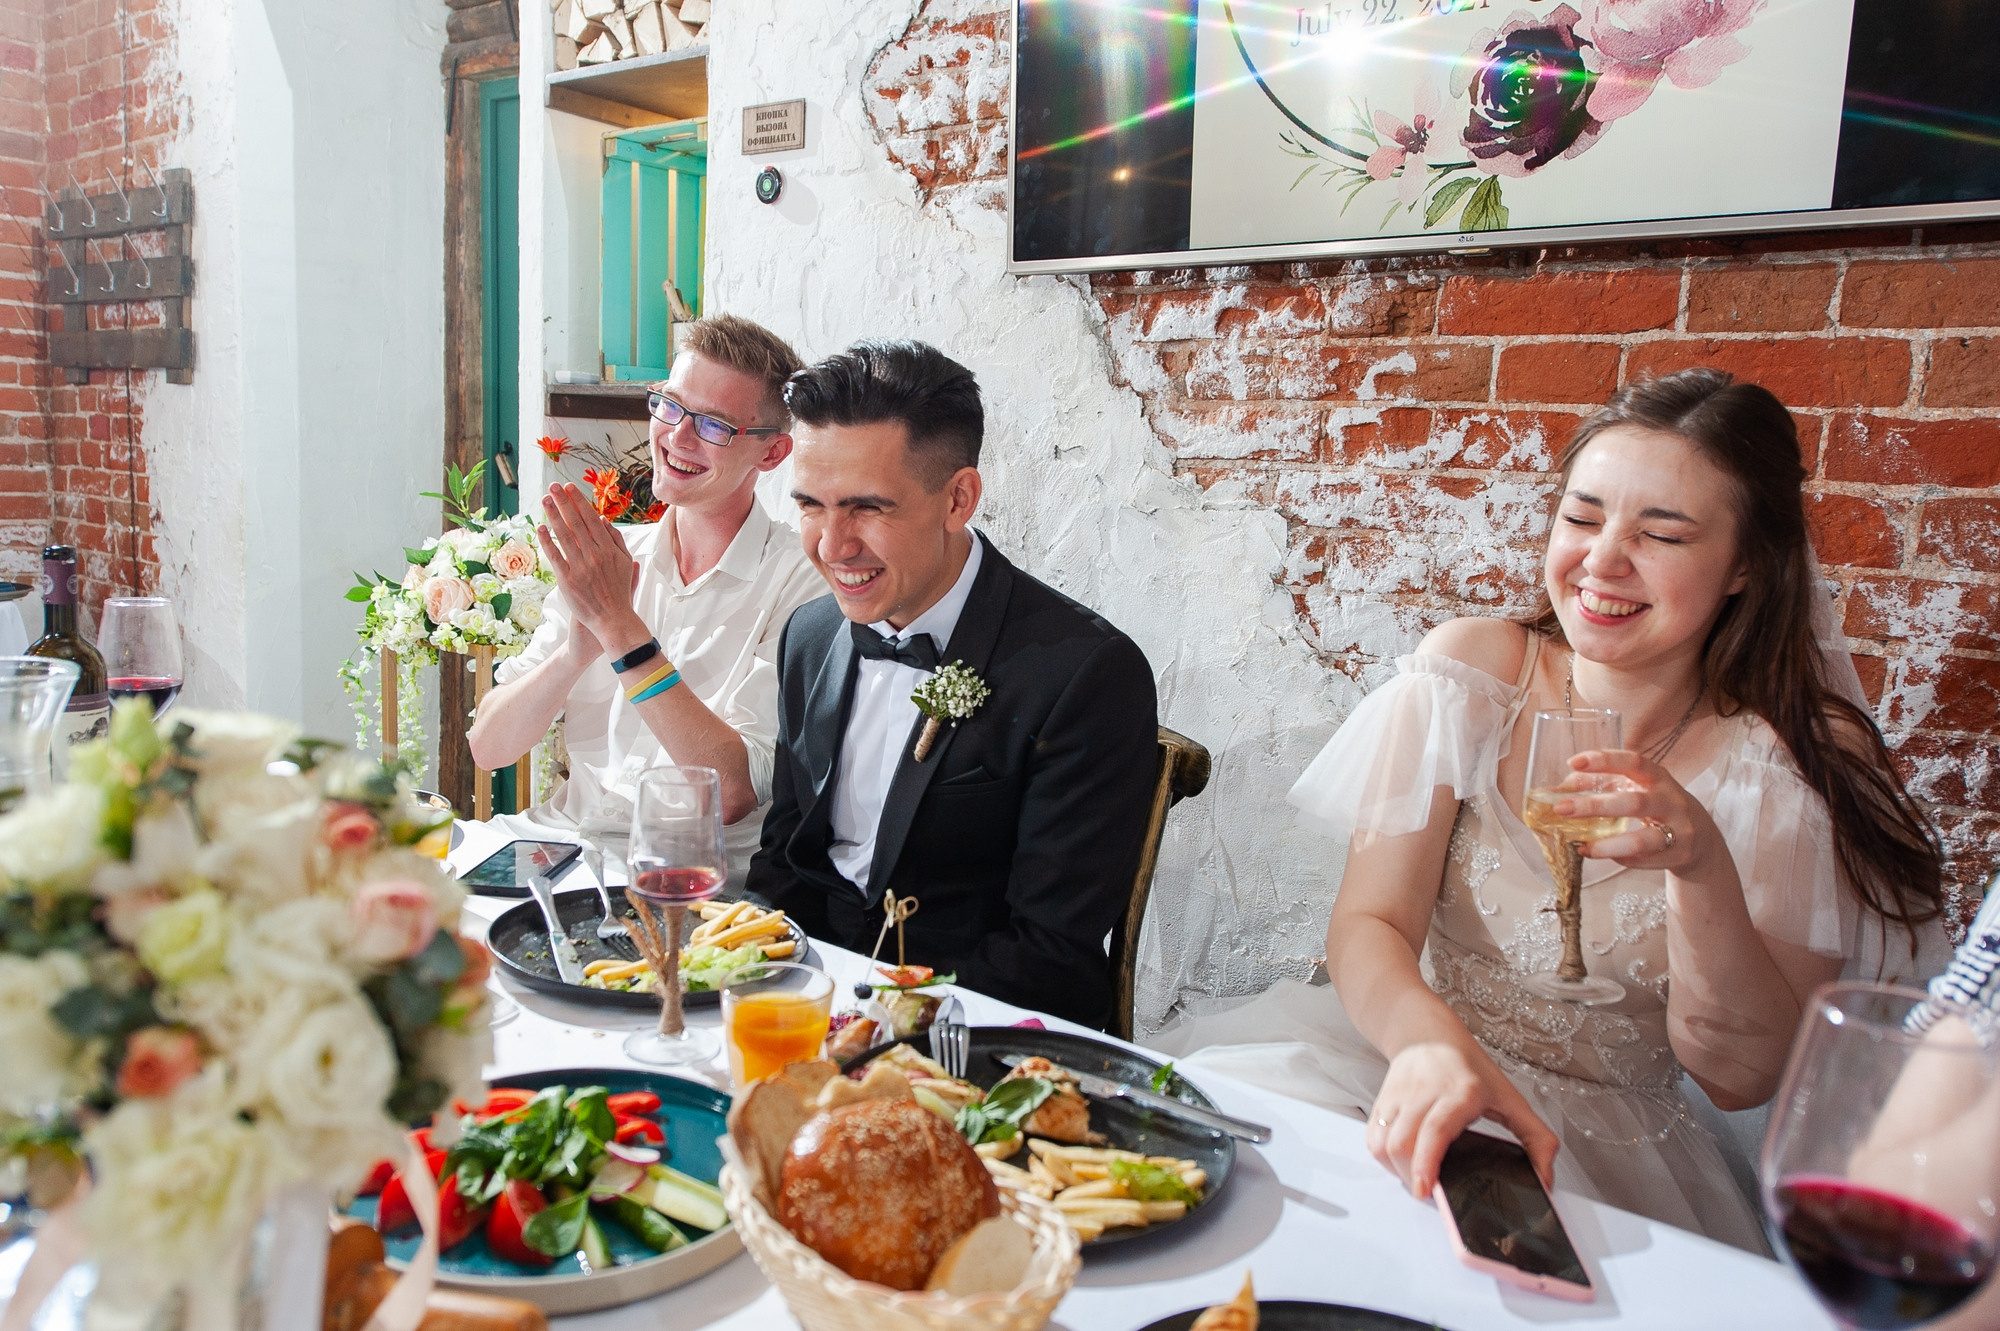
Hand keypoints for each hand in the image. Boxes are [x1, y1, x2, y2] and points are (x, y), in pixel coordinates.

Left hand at [537, 485, 647, 655]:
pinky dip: (547, 542)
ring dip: (553, 516)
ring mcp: (580, 568)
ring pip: (564, 536)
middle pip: (576, 523)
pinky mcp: (567, 580)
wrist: (612, 619)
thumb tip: (602, 520)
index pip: (591, 520)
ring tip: (545, 500)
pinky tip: (541, 528)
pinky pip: (555, 557)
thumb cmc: (619, 591)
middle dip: (563, 502)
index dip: (579, 502)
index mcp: (609, 550)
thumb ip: (616, 540)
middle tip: (553, 486)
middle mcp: (594, 556)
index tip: (569, 488)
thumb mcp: (625, 563)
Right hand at [1366, 1042, 1558, 1199]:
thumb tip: (1545, 1178)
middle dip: (1410, 1177)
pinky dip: (1383, 1157)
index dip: (1425, 1162)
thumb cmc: (1468, 1068)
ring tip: (1416, 1177)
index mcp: (1459, 1092)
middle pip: (1403, 1143)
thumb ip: (1537, 1138)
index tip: (1425, 1190)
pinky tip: (1401, 1161)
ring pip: (1383, 1143)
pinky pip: (1372, 1137)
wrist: (1425, 1032)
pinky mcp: (1381, 1100)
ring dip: (1396, 1169)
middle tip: (1429, 1192)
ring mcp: (1399, 1096)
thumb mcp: (1510, 1097)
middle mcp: (1424, 1092)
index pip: (1434, 1130)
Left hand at [1555, 749, 1719, 872]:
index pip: (1634, 761)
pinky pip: (1643, 860)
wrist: (1701, 838)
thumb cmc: (1659, 807)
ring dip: (1606, 845)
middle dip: (1594, 806)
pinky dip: (1619, 858)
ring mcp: (1679, 830)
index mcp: (1659, 778)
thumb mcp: (1638, 788)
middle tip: (1561, 809)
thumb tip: (1562, 785)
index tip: (1574, 762)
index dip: (1604, 760)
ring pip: (1640, 840)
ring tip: (1581, 846)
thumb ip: (1604, 783)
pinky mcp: (1678, 855)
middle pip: (1633, 803)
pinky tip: (1601, 853)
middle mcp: (1671, 801)